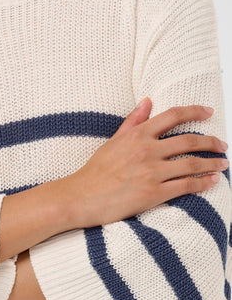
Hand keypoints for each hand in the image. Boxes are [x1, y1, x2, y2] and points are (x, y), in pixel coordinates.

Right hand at [67, 97, 226, 228]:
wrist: (81, 197)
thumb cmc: (95, 171)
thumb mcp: (113, 141)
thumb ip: (133, 121)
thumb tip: (147, 101)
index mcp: (138, 135)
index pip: (173, 116)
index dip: (195, 112)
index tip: (209, 112)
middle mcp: (147, 151)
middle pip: (190, 140)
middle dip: (212, 142)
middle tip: (223, 145)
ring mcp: (151, 173)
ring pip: (192, 164)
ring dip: (213, 164)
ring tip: (223, 164)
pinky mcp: (153, 194)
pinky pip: (185, 186)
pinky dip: (202, 183)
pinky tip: (212, 182)